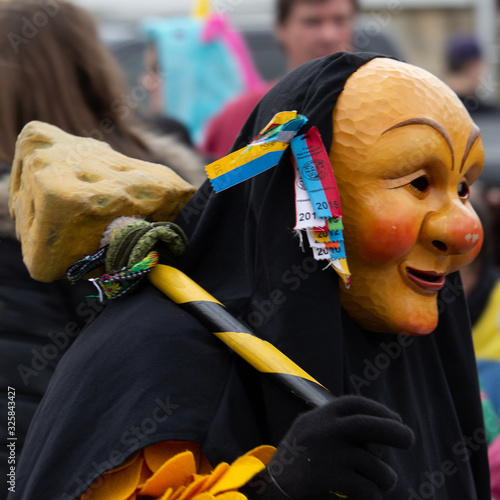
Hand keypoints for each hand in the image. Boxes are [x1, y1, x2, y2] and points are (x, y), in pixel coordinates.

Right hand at [241, 395, 413, 499]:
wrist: (274, 490)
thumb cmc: (297, 460)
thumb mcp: (309, 430)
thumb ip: (335, 422)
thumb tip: (381, 421)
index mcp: (320, 417)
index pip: (355, 404)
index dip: (379, 410)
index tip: (396, 419)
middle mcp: (325, 432)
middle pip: (369, 426)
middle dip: (395, 432)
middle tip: (409, 439)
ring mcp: (329, 457)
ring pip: (376, 467)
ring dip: (384, 478)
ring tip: (378, 481)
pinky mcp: (333, 483)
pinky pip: (369, 491)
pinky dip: (372, 495)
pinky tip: (359, 496)